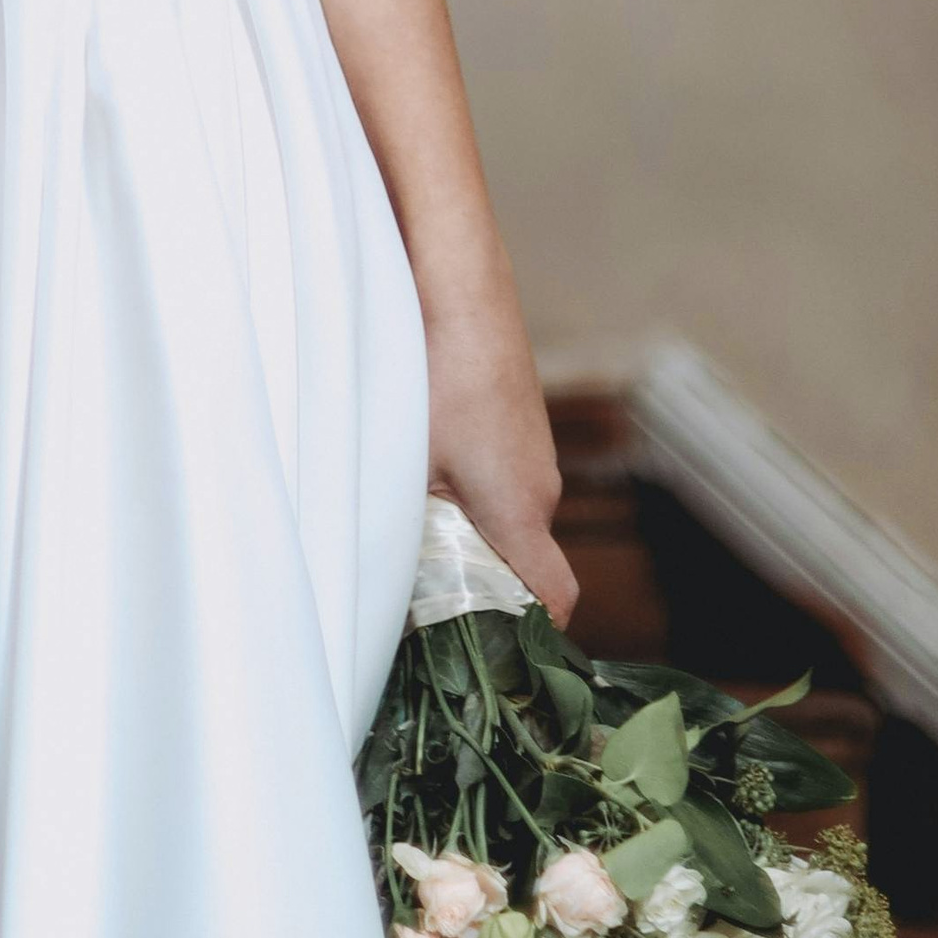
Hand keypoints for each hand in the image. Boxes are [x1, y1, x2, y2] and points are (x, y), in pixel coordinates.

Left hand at [424, 301, 576, 625]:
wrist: (458, 281)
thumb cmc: (429, 370)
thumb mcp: (404, 463)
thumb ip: (405, 529)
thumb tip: (384, 579)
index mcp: (520, 508)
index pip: (553, 599)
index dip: (531, 638)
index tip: (495, 655)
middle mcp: (539, 484)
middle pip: (523, 559)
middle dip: (479, 581)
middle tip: (423, 591)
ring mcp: (532, 448)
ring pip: (506, 513)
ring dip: (469, 526)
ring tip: (412, 519)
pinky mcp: (517, 419)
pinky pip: (500, 473)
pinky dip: (470, 483)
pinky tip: (422, 462)